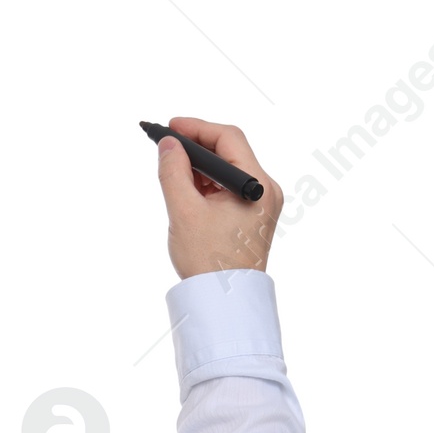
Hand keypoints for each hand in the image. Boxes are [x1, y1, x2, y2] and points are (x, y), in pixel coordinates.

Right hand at [156, 116, 283, 279]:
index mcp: (258, 185)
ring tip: (173, 173)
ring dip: (200, 168)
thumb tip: (168, 144)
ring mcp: (261, 206)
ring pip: (227, 172)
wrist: (224, 305)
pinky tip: (187, 193)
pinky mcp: (252, 219)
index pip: (228, 138)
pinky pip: (229, 190)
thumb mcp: (184, 212)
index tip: (171, 127)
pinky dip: (207, 186)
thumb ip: (173, 172)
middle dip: (197, 148)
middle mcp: (266, 191)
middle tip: (167, 147)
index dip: (197, 128)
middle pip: (230, 153)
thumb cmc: (209, 263)